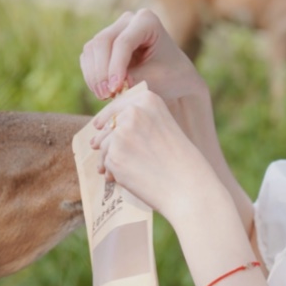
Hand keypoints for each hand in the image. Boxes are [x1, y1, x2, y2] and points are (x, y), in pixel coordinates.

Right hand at [80, 9, 206, 102]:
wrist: (173, 77)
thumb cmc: (171, 77)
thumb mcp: (156, 79)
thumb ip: (132, 79)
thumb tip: (110, 84)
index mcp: (147, 20)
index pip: (124, 42)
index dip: (116, 66)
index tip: (116, 89)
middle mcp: (128, 20)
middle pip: (103, 42)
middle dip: (102, 71)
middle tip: (107, 95)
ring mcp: (114, 29)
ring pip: (92, 49)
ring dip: (94, 75)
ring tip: (105, 96)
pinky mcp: (103, 44)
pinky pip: (88, 57)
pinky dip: (91, 76)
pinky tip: (102, 92)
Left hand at [90, 87, 223, 221]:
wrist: (188, 186)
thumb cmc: (180, 161)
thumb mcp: (163, 126)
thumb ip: (138, 121)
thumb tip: (100, 127)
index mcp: (148, 99)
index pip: (117, 105)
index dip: (106, 116)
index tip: (98, 125)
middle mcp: (132, 112)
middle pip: (107, 125)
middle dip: (104, 140)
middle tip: (99, 149)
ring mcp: (121, 133)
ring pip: (103, 145)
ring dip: (107, 158)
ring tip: (121, 171)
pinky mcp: (114, 155)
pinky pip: (105, 162)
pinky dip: (110, 172)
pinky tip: (123, 179)